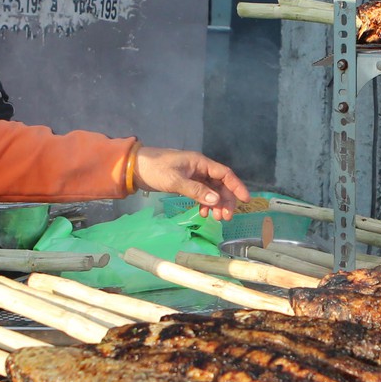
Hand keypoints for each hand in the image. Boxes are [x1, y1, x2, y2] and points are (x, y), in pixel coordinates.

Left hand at [133, 146, 248, 218]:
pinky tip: (202, 213)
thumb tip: (216, 200)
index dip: (237, 187)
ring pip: (212, 191)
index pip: (225, 174)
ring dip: (215, 204)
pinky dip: (204, 203)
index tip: (246, 200)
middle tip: (225, 217)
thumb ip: (196, 191)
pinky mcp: (186, 183)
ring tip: (215, 218)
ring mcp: (193, 176)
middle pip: (220, 185)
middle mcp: (200, 169)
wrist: (135, 167)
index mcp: (200, 163)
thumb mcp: (175, 181)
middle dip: (225, 201)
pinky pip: (201, 194)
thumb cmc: (155, 169)